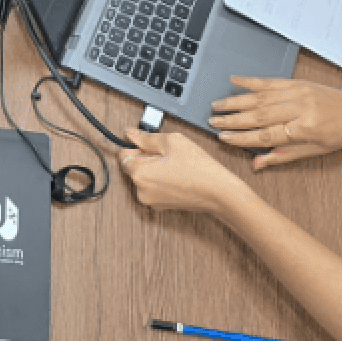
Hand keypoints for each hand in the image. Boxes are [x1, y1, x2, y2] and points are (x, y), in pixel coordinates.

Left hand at [117, 130, 247, 214]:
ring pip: (145, 178)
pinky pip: (154, 188)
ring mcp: (150, 201)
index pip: (123, 155)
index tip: (148, 143)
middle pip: (134, 167)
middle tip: (168, 154)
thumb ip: (147, 137)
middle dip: (146, 158)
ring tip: (176, 166)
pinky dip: (162, 180)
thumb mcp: (173, 142)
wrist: (218, 193)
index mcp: (140, 174)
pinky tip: (178, 175)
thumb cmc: (199, 168)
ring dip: (155, 169)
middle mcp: (141, 191)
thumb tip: (131, 134)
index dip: (136, 146)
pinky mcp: (161, 206)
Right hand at [210, 76, 341, 168]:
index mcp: (305, 129)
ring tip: (216, 106)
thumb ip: (283, 155)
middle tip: (212, 122)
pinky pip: (270, 81)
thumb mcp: (314, 152)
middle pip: (259, 115)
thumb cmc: (339, 134)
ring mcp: (298, 92)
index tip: (223, 138)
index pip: (266, 135)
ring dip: (236, 101)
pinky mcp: (297, 82)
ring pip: (260, 97)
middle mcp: (299, 108)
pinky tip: (234, 80)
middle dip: (232, 119)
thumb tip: (257, 164)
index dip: (242, 138)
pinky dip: (250, 81)